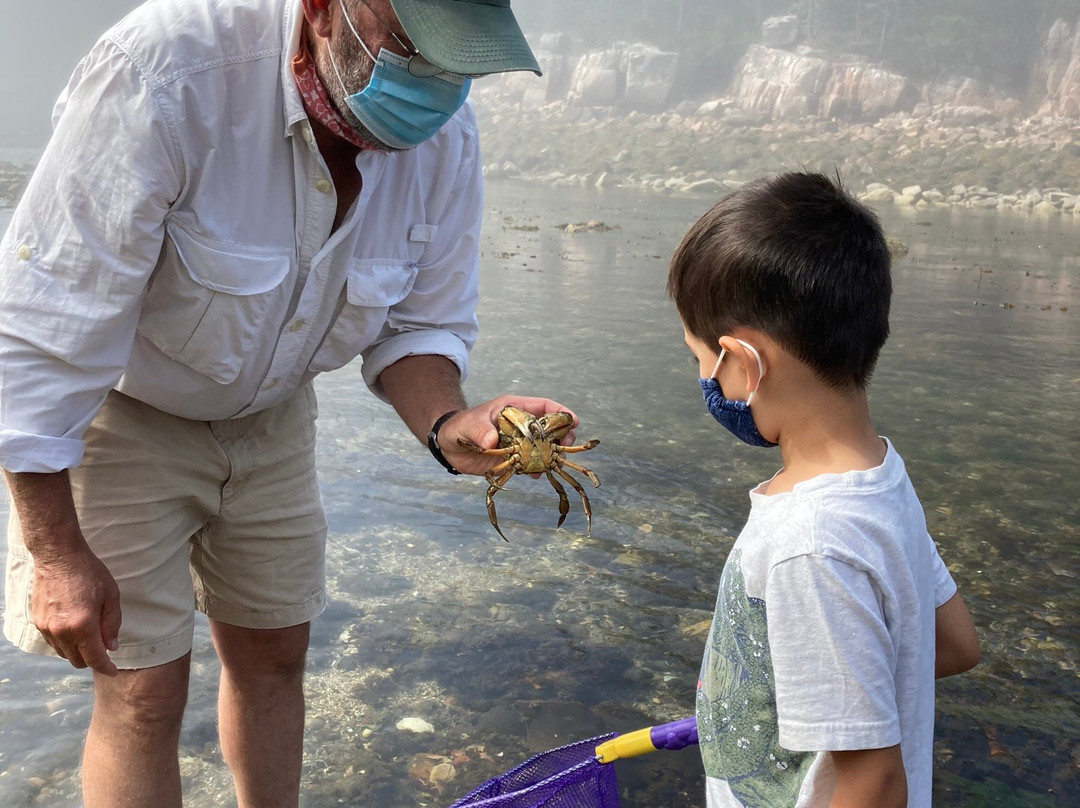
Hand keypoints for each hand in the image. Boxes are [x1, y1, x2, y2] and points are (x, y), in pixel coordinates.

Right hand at [31, 546, 121, 675]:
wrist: (58, 557)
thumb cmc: (89, 573)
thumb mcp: (111, 596)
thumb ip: (112, 624)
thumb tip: (111, 646)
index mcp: (82, 625)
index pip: (95, 658)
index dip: (106, 667)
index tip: (113, 671)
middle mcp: (61, 631)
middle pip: (77, 660)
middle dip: (93, 660)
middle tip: (104, 648)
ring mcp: (46, 628)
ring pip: (64, 653)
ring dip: (78, 652)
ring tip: (90, 636)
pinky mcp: (38, 622)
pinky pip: (53, 642)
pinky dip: (65, 642)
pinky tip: (75, 629)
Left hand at [437, 394, 578, 476]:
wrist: (449, 445)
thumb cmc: (460, 426)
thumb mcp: (469, 424)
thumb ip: (480, 430)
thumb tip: (492, 440)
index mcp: (515, 409)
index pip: (543, 406)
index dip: (560, 413)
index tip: (573, 421)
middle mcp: (521, 426)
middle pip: (549, 428)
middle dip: (561, 436)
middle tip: (566, 445)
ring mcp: (518, 443)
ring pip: (543, 448)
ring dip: (551, 455)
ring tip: (553, 463)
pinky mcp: (513, 459)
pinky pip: (530, 464)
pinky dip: (535, 469)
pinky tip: (535, 474)